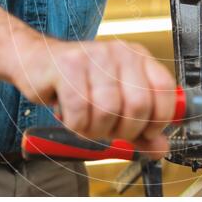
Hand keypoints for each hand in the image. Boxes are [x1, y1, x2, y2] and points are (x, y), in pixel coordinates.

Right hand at [14, 38, 175, 158]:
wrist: (36, 61)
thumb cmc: (79, 83)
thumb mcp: (115, 103)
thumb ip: (140, 127)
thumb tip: (160, 148)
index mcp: (138, 58)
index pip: (165, 89)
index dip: (160, 119)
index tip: (148, 132)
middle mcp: (120, 53)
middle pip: (138, 104)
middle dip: (124, 130)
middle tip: (110, 130)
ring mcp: (94, 56)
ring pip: (108, 110)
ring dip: (96, 129)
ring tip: (87, 122)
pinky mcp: (68, 65)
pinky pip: (80, 110)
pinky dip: (76, 125)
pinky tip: (71, 117)